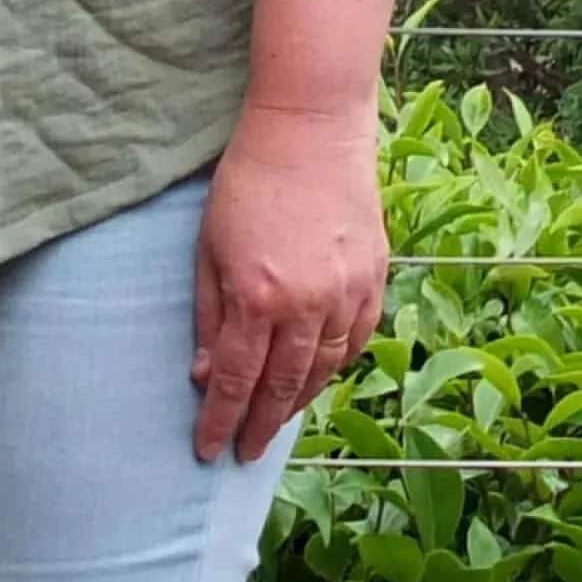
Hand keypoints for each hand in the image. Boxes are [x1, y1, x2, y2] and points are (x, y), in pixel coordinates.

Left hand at [189, 100, 386, 463]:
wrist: (310, 129)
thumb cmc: (246, 182)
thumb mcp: (209, 248)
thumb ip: (209, 316)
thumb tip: (206, 375)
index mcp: (257, 297)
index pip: (236, 381)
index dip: (221, 422)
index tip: (209, 451)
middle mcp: (307, 304)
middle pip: (283, 386)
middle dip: (261, 425)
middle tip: (247, 452)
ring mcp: (347, 292)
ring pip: (325, 369)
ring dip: (299, 400)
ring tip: (277, 418)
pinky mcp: (374, 276)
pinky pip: (357, 339)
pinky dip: (336, 364)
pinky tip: (318, 375)